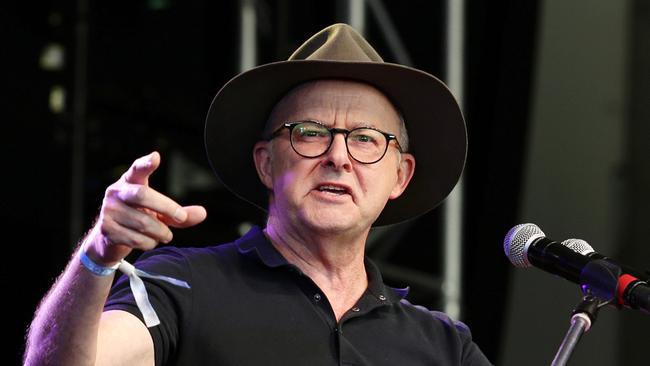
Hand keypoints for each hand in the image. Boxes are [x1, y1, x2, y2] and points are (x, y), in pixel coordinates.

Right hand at [83, 152, 206, 265]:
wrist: (108, 240)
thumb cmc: (138, 219)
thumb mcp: (160, 214)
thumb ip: (180, 214)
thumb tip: (202, 213)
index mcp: (130, 182)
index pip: (137, 169)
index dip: (145, 164)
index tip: (155, 157)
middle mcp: (117, 193)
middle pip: (143, 195)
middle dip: (166, 207)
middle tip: (181, 217)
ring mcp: (109, 211)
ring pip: (143, 222)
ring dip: (161, 233)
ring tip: (165, 235)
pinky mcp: (107, 230)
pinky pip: (137, 239)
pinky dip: (150, 243)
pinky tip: (149, 241)